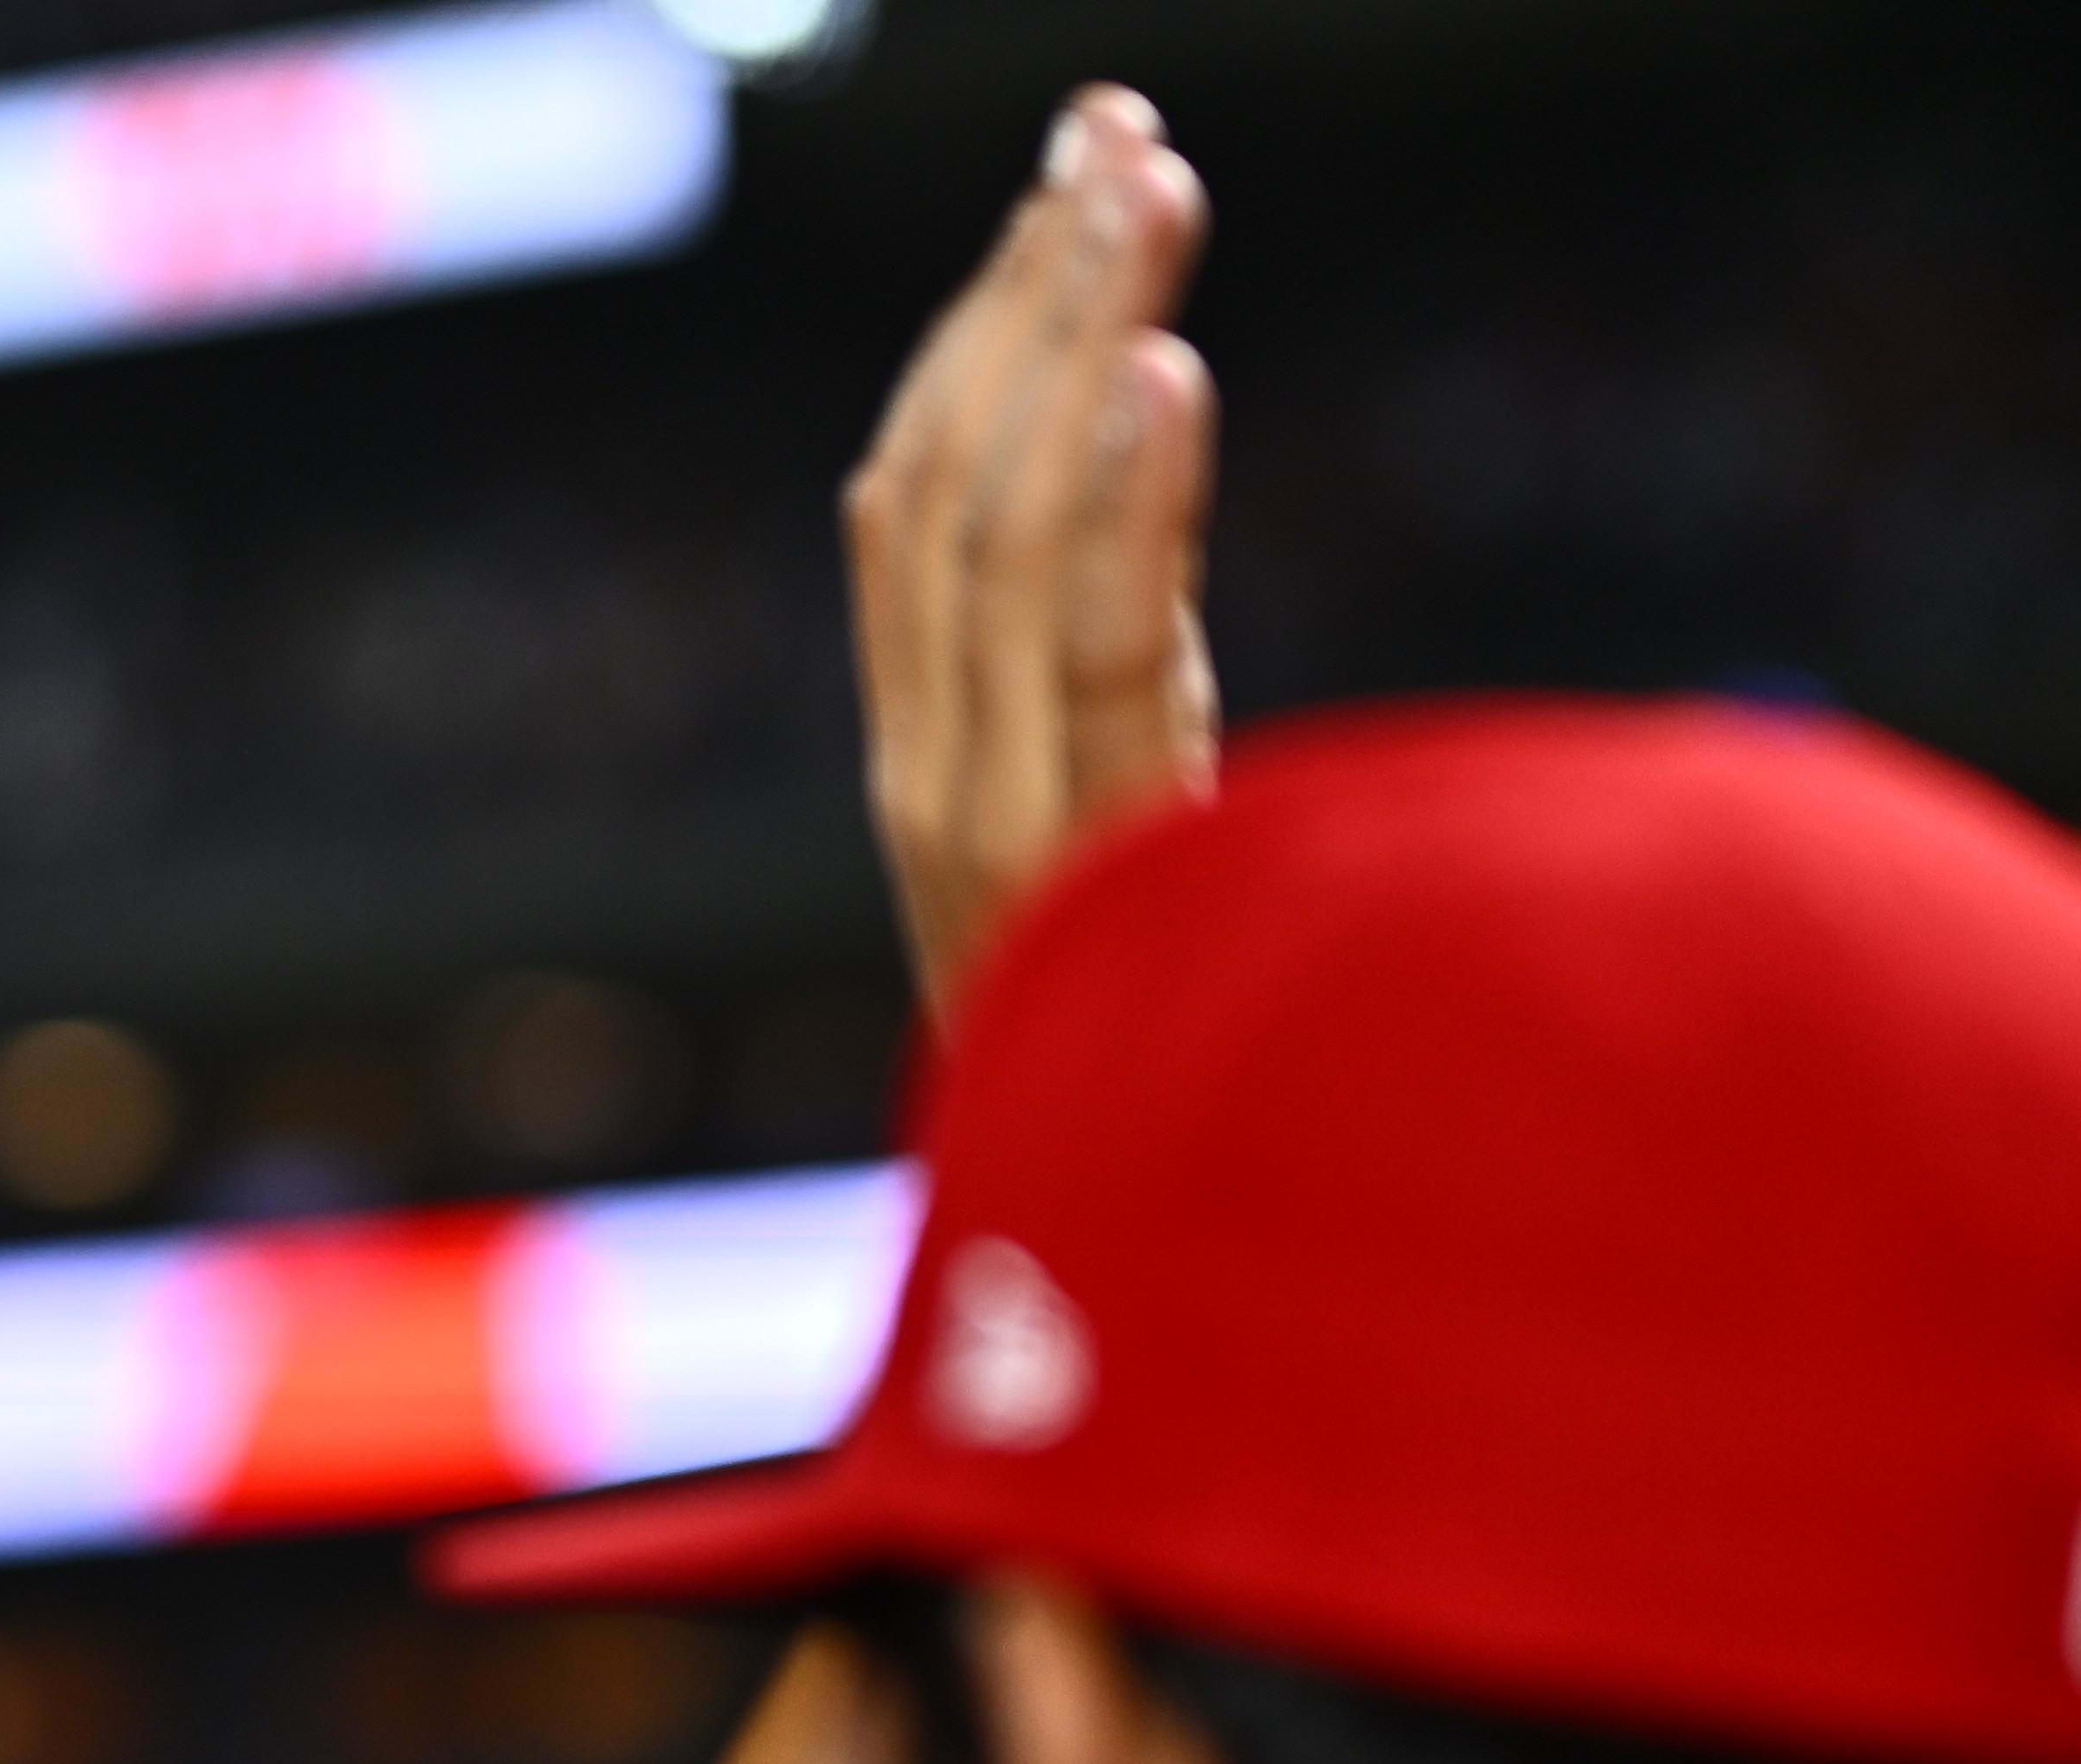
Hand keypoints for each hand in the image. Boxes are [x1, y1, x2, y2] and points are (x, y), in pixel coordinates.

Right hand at [848, 87, 1221, 1011]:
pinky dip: (1120, 513)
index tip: (1080, 161)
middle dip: (1029, 289)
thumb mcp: (1124, 848)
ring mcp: (991, 834)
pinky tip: (1161, 377)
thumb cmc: (1143, 1094)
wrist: (1116, 1318)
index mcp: (928, 766)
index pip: (919, 503)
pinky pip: (1089, 668)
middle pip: (946, 488)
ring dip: (1073, 348)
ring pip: (1000, 543)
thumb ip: (1113, 677)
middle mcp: (932, 785)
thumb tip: (1141, 461)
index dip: (985, 320)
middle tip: (1117, 128)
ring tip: (1145, 188)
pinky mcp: (1077, 880)